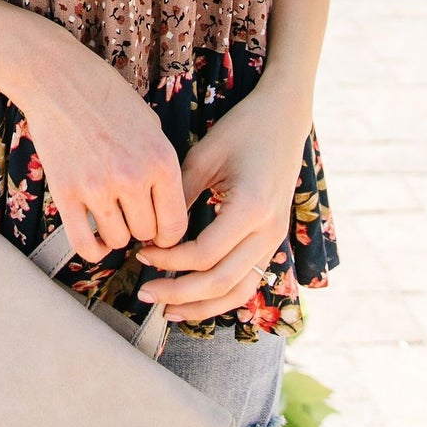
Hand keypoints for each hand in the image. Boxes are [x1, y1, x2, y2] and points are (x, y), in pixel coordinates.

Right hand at [16, 28, 188, 263]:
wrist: (59, 78)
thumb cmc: (106, 96)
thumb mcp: (151, 125)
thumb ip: (160, 166)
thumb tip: (167, 207)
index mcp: (161, 159)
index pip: (176, 224)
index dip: (168, 233)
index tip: (158, 229)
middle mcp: (133, 176)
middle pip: (146, 233)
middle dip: (140, 228)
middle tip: (130, 214)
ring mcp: (98, 186)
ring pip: (118, 240)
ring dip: (116, 234)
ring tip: (110, 215)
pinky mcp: (66, 192)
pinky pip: (84, 244)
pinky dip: (92, 249)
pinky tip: (94, 237)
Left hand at [132, 84, 308, 321]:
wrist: (284, 116)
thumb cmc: (243, 128)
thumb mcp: (206, 155)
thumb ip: (180, 195)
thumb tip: (152, 231)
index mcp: (252, 208)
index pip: (204, 254)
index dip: (169, 260)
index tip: (142, 252)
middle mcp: (269, 231)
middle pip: (221, 282)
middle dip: (179, 293)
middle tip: (144, 293)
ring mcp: (275, 239)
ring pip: (239, 292)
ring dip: (202, 306)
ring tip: (167, 310)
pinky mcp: (272, 240)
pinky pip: (248, 281)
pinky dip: (221, 297)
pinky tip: (195, 299)